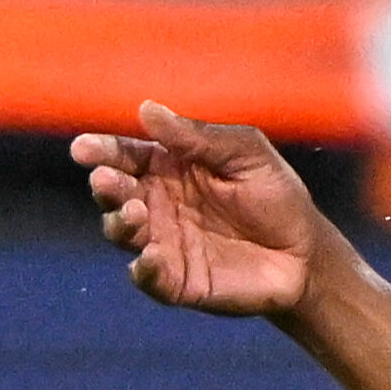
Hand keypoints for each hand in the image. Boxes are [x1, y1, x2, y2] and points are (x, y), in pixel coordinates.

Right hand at [73, 103, 332, 315]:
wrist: (306, 253)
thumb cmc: (275, 196)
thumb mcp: (246, 154)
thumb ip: (199, 137)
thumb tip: (147, 109)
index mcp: (168, 169)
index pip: (127, 156)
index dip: (103, 151)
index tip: (83, 149)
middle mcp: (157, 205)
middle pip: (116, 193)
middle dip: (106, 186)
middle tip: (106, 180)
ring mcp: (164, 243)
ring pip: (124, 233)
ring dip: (121, 222)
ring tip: (135, 212)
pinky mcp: (178, 281)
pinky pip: (150, 278)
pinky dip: (145, 270)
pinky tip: (150, 258)